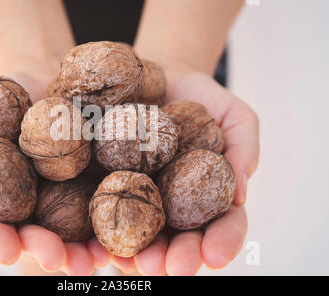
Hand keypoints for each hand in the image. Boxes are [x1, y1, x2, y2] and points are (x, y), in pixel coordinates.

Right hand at [0, 72, 110, 274]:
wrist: (44, 74)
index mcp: (4, 196)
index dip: (0, 241)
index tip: (9, 252)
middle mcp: (39, 202)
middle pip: (41, 235)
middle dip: (49, 251)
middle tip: (60, 260)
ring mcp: (72, 192)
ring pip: (78, 229)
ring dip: (86, 249)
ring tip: (96, 259)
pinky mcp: (101, 177)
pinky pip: (109, 199)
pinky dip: (115, 218)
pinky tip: (125, 231)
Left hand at [111, 66, 258, 274]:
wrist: (158, 74)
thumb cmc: (202, 96)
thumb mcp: (234, 114)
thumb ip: (244, 147)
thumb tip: (241, 194)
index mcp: (206, 193)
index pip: (220, 224)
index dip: (221, 242)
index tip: (215, 256)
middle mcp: (172, 202)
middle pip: (178, 239)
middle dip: (177, 257)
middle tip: (172, 267)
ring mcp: (138, 194)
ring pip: (140, 233)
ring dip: (138, 255)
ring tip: (136, 264)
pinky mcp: (106, 181)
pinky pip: (103, 208)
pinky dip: (100, 230)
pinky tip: (97, 243)